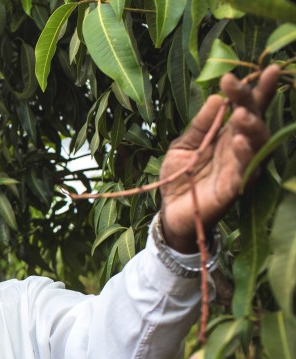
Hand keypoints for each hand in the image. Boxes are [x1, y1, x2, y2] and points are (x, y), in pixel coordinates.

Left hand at [159, 64, 279, 252]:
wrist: (171, 211)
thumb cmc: (179, 176)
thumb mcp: (183, 145)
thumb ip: (200, 125)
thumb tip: (217, 98)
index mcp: (228, 135)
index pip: (248, 108)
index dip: (258, 90)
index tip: (267, 68)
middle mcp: (239, 149)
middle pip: (254, 121)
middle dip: (250, 102)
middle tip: (238, 86)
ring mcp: (239, 168)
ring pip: (256, 145)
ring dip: (251, 128)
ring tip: (242, 114)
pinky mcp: (233, 190)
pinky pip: (244, 172)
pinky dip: (244, 156)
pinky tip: (239, 142)